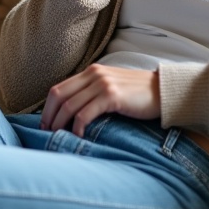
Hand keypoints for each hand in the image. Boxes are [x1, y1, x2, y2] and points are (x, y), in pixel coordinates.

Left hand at [40, 64, 159, 136]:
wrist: (163, 91)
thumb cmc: (138, 94)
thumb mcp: (111, 87)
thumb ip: (93, 93)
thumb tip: (72, 112)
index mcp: (91, 71)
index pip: (59, 88)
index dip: (47, 107)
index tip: (45, 124)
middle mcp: (94, 74)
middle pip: (59, 95)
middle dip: (49, 116)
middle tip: (46, 133)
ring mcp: (102, 84)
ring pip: (69, 105)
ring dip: (59, 123)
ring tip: (57, 137)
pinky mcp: (111, 96)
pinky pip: (85, 113)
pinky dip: (76, 126)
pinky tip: (78, 136)